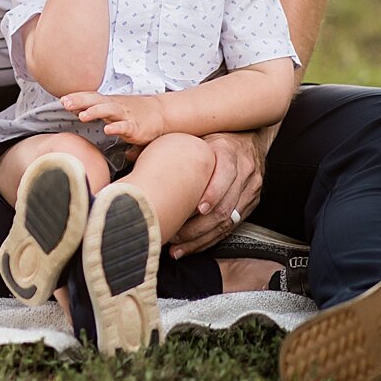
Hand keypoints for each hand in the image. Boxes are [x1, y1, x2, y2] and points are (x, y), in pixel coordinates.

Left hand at [66, 91, 165, 146]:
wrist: (162, 113)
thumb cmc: (136, 112)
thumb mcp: (115, 109)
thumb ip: (98, 111)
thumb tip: (78, 113)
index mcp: (110, 103)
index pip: (92, 97)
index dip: (77, 98)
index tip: (62, 99)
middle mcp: (116, 107)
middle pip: (96, 100)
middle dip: (81, 101)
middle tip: (66, 103)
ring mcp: (126, 116)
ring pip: (109, 110)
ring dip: (95, 112)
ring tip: (82, 116)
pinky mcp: (136, 127)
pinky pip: (125, 127)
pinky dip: (117, 127)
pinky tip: (108, 130)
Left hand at [167, 131, 266, 258]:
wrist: (248, 137)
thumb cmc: (214, 136)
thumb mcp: (196, 134)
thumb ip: (167, 144)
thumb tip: (130, 153)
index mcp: (229, 152)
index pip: (226, 174)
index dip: (213, 193)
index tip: (197, 209)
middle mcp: (244, 171)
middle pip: (225, 206)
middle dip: (199, 226)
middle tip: (175, 235)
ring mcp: (250, 189)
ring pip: (228, 221)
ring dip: (201, 238)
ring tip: (178, 247)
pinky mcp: (250, 203)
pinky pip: (231, 227)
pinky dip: (210, 239)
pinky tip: (191, 246)